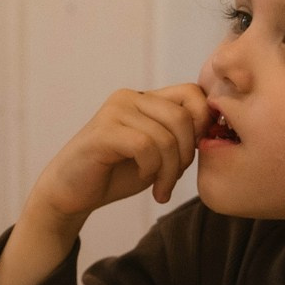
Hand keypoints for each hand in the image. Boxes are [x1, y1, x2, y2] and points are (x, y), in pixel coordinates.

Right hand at [23, 84, 209, 229]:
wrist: (71, 192)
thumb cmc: (115, 173)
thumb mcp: (157, 153)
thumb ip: (179, 137)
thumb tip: (212, 129)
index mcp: (145, 98)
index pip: (193, 93)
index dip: (203, 123)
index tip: (193, 154)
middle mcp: (130, 97)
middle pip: (183, 116)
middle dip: (187, 154)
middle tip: (174, 179)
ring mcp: (115, 111)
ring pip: (166, 135)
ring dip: (170, 170)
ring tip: (161, 188)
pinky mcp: (103, 132)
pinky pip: (146, 146)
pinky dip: (152, 169)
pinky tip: (146, 182)